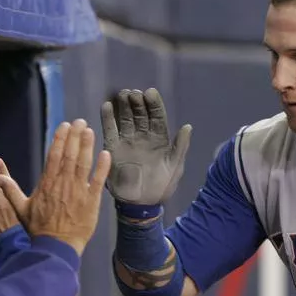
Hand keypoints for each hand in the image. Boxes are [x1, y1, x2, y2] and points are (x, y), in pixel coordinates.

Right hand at [0, 119, 110, 255]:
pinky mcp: (91, 201)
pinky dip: (102, 167)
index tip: (64, 126)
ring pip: (84, 164)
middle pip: (70, 155)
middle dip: (75, 136)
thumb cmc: (38, 229)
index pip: (54, 155)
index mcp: (47, 183)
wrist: (55, 247)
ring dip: (87, 146)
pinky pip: (98, 181)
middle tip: (80, 122)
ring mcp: (78, 191)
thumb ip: (10, 191)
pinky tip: (106, 154)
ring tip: (90, 131)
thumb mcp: (21, 209)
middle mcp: (63, 184)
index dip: (60, 139)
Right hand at [100, 88, 191, 204]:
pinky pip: (110, 130)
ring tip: (122, 95)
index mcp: (160, 139)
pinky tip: (107, 106)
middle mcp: (143, 137)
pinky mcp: (114, 148)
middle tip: (133, 93)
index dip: (154, 104)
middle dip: (137, 102)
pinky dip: (107, 118)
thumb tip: (188, 126)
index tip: (150, 92)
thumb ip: (180, 146)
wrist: (141, 203)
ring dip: (123, 106)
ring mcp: (128, 141)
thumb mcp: (174, 167)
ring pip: (126, 118)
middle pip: (140, 114)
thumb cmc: (161, 186)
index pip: (157, 116)